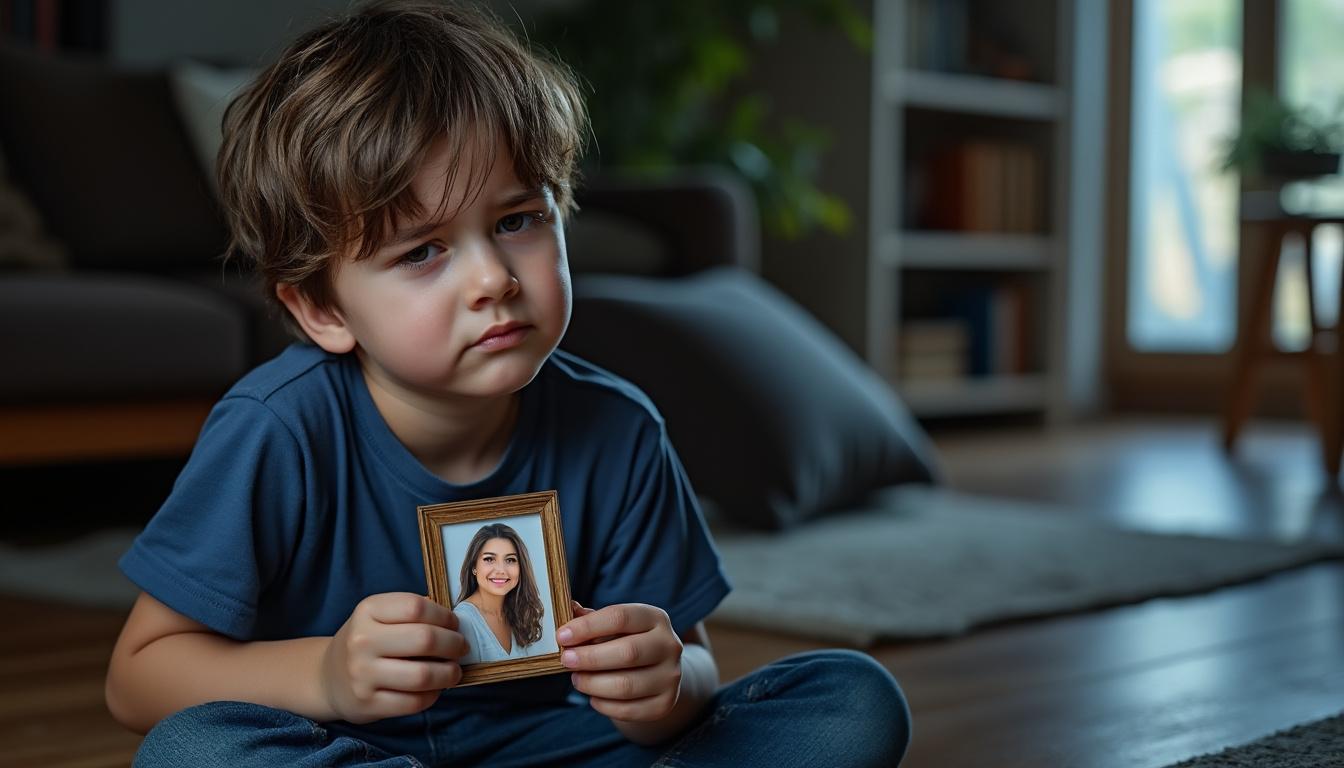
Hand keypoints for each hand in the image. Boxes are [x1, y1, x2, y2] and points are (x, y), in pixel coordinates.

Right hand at [320, 592, 467, 723]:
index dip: (444, 616)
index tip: (454, 625)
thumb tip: (454, 622)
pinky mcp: (368, 704)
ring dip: (449, 673)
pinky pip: (414, 702)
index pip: (416, 607)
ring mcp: (363, 674)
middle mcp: (362, 641)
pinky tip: (435, 689)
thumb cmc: (366, 641)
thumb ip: (411, 613)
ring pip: (423, 675)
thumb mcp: (379, 616)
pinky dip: (433, 695)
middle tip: (461, 648)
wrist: (328, 678)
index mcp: (367, 610)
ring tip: (454, 671)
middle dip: (454, 644)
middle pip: (424, 639)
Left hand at [557, 601, 683, 721]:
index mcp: (655, 618)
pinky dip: (604, 705)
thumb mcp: (613, 626)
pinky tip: (593, 697)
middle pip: (628, 652)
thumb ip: (591, 618)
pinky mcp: (665, 704)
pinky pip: (628, 709)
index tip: (562, 636)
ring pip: (626, 685)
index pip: (620, 617)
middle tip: (565, 660)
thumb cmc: (627, 643)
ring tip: (577, 679)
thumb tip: (567, 608)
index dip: (588, 627)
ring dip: (593, 684)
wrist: (657, 674)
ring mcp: (671, 676)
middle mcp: (669, 645)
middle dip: (590, 658)